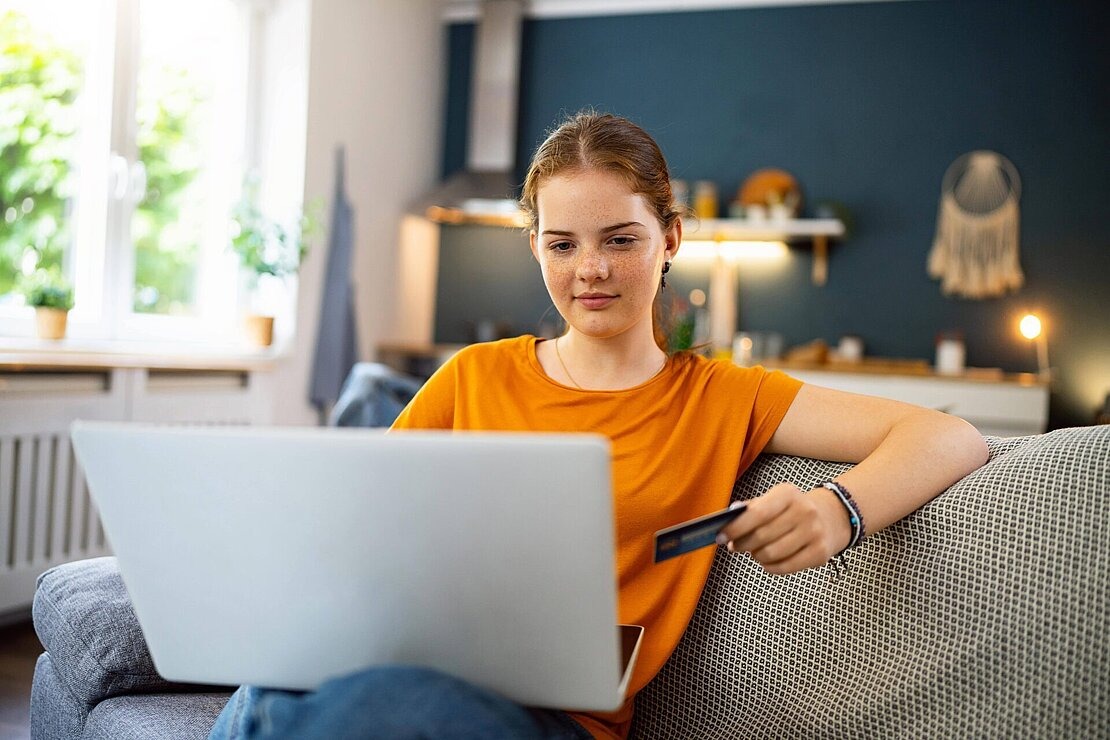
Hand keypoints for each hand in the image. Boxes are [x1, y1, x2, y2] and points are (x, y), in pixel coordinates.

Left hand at [716, 483, 851, 574]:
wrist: (831, 517)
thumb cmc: (791, 510)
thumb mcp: (773, 500)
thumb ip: (750, 508)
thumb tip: (728, 517)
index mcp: (788, 494)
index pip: (757, 514)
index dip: (735, 528)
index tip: (720, 536)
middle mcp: (804, 511)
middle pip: (761, 536)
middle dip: (742, 544)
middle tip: (735, 546)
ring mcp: (814, 533)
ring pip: (771, 554)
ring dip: (756, 556)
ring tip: (755, 551)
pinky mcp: (820, 553)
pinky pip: (784, 567)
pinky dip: (769, 567)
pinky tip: (767, 560)